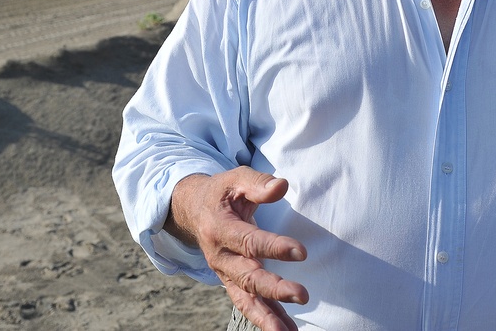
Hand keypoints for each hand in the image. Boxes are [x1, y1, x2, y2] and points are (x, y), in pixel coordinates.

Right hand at [165, 167, 308, 330]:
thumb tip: (281, 186)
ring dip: (267, 316)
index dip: (274, 247)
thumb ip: (258, 184)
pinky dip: (265, 318)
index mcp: (219, 228)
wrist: (194, 209)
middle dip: (274, 288)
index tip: (301, 251)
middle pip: (247, 276)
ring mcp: (224, 272)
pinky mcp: (231, 281)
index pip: (248, 241)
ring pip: (244, 298)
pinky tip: (286, 330)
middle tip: (301, 295)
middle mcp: (219, 256)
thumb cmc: (222, 193)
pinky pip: (247, 303)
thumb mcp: (235, 179)